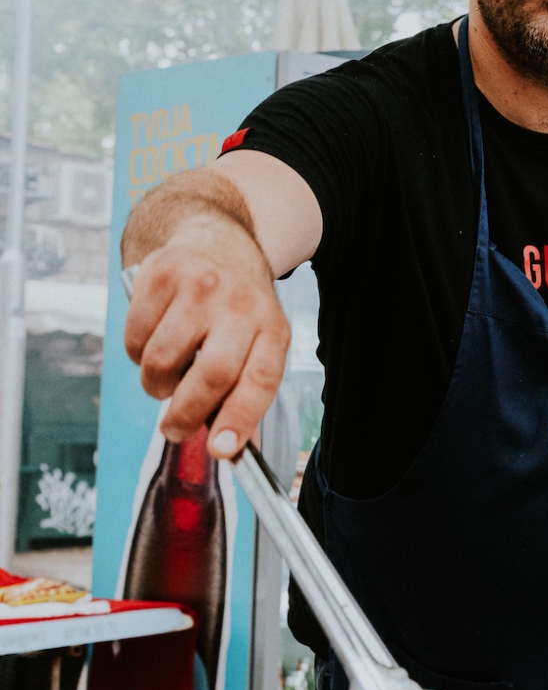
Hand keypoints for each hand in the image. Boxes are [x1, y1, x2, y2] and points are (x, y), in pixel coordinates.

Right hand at [123, 213, 290, 459]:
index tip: (221, 450)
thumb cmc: (237, 303)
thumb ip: (244, 389)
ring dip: (156, 385)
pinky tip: (154, 341)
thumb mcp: (258, 338)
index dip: (240, 420)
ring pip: (162, 362)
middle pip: (210, 376)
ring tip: (167, 376)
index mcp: (271, 327)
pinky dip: (138, 355)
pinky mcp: (159, 276)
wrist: (216, 238)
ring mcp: (198, 288)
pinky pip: (135, 340)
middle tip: (174, 428)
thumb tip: (227, 449)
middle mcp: (239, 305)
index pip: (260, 381)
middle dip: (184, 416)